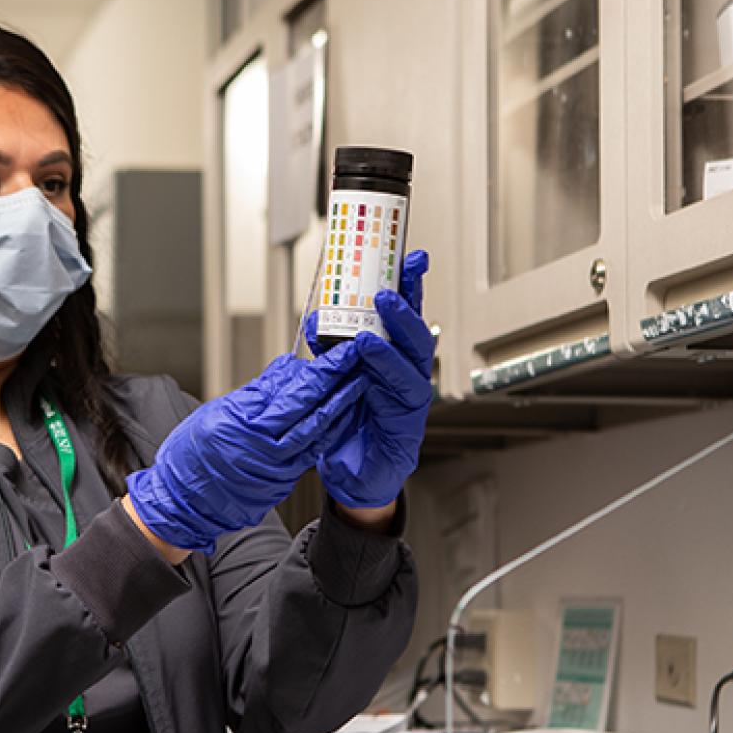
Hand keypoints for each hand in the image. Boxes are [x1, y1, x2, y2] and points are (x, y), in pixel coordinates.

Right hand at [126, 343, 365, 553]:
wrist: (181, 503)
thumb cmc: (190, 456)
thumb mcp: (217, 413)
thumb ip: (258, 391)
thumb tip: (289, 367)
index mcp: (244, 424)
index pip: (294, 391)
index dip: (323, 371)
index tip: (343, 352)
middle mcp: (263, 448)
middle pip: (312, 410)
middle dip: (339, 383)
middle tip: (362, 360)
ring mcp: (275, 469)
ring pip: (316, 434)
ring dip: (341, 408)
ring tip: (359, 384)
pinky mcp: (280, 484)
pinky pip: (310, 453)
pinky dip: (327, 433)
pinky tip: (341, 418)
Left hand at [304, 250, 433, 508]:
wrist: (352, 479)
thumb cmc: (346, 428)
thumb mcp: (332, 382)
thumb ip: (329, 352)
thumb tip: (317, 319)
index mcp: (392, 361)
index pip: (401, 317)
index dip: (407, 285)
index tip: (408, 253)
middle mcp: (407, 375)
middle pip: (415, 328)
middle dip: (410, 296)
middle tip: (398, 268)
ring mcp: (411, 399)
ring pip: (415, 355)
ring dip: (397, 326)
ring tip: (380, 302)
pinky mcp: (408, 424)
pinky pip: (403, 390)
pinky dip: (386, 366)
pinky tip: (369, 349)